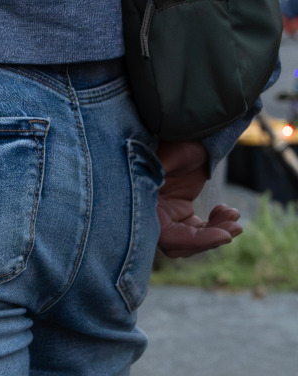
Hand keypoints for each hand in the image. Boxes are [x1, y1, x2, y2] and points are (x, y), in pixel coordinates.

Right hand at [154, 140, 243, 258]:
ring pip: (192, 238)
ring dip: (217, 232)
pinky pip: (200, 228)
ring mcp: (167, 214)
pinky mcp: (180, 211)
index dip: (195, 241)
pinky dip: (217, 224)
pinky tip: (227, 211)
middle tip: (233, 229)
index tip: (223, 236)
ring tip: (233, 216)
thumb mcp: (163, 157)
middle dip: (209, 240)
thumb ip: (155, 175)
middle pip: (180, 244)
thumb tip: (157, 198)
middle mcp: (152, 214)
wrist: (183, 131)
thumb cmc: (171, 142)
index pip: (167, 237)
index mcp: (142, 204)